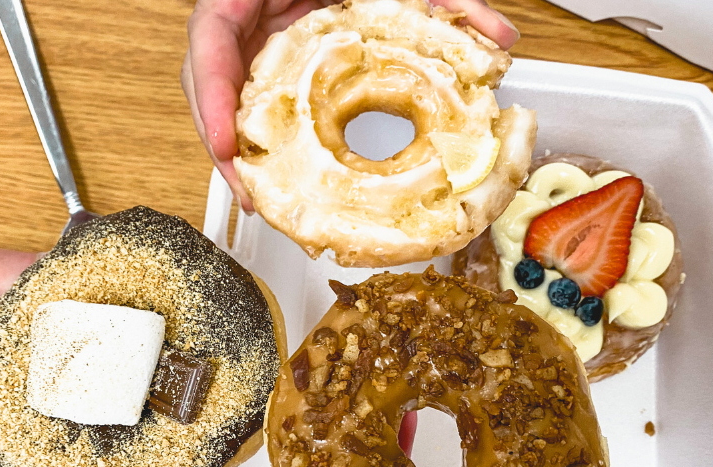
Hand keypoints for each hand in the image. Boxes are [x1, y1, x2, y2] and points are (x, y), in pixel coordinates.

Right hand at [182, 0, 520, 211]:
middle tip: (250, 195)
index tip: (228, 143)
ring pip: (228, 99)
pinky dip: (264, 142)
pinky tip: (278, 179)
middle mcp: (250, 17)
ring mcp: (258, 41)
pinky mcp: (275, 62)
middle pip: (210, 82)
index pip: (210, 36)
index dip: (211, 94)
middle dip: (224, 143)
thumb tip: (501, 39)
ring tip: (262, 202)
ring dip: (241, 153)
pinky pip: (257, 104)